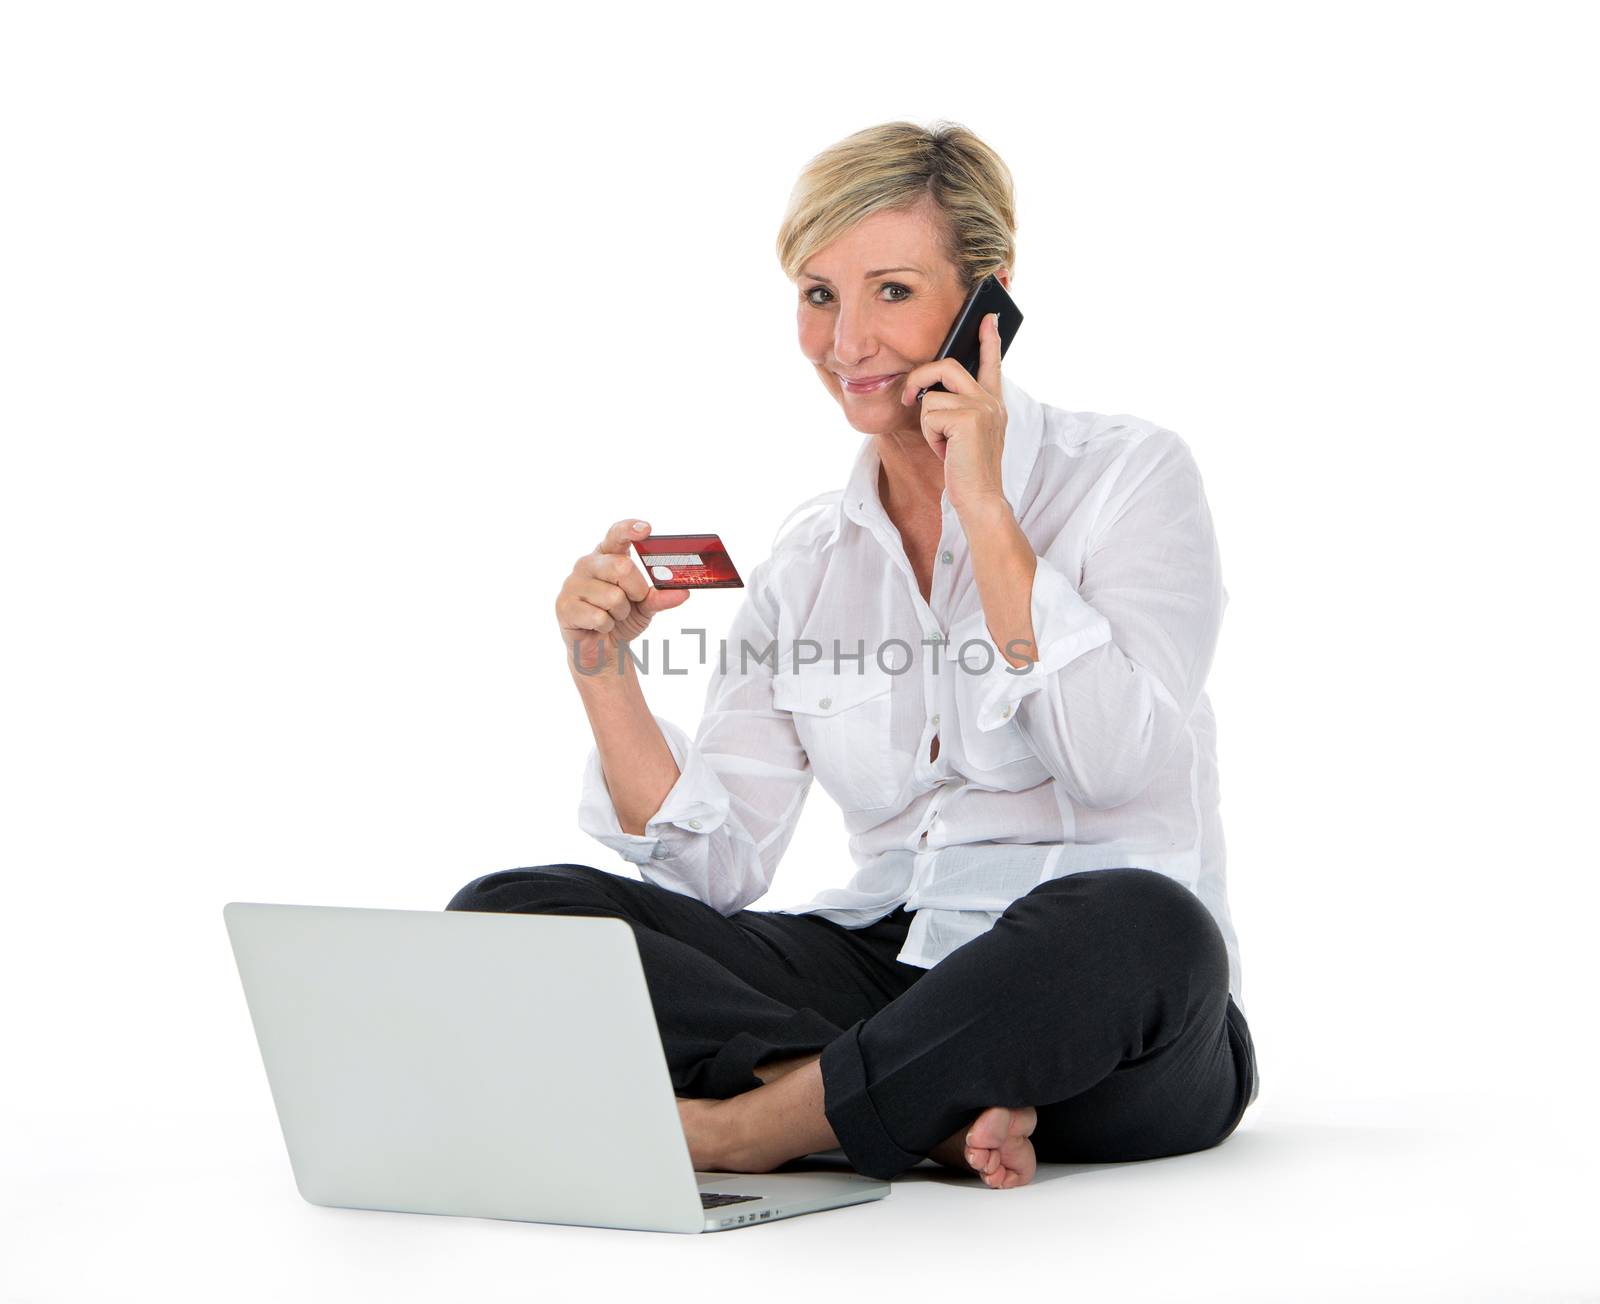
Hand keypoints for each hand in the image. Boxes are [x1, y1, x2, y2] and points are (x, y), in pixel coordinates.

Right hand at [556, 519, 689, 673]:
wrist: (602, 648)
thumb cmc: (622, 619)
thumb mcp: (646, 606)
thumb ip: (661, 596)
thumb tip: (683, 593)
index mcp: (607, 555)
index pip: (616, 535)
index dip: (630, 529)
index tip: (646, 529)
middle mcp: (587, 564)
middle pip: (622, 567)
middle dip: (636, 590)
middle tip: (633, 601)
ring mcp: (572, 584)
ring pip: (613, 597)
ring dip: (620, 614)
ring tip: (610, 616)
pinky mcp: (564, 606)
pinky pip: (599, 617)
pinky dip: (607, 626)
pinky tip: (598, 626)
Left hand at [900, 311, 1007, 516]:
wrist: (980, 498)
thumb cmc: (968, 470)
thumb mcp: (967, 434)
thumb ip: (959, 409)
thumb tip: (930, 391)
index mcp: (993, 403)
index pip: (992, 363)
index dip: (988, 339)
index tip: (987, 317)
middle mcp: (991, 401)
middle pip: (946, 366)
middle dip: (919, 379)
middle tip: (908, 398)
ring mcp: (982, 408)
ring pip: (931, 396)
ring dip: (927, 424)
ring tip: (943, 444)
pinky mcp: (968, 419)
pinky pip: (929, 415)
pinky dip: (930, 436)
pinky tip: (946, 452)